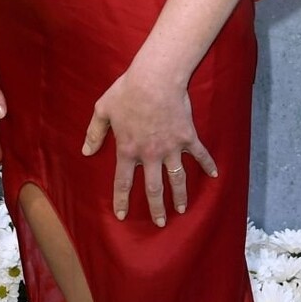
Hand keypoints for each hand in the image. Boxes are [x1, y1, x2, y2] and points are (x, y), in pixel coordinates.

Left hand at [81, 64, 217, 226]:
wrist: (155, 78)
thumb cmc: (127, 91)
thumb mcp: (103, 109)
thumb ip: (94, 133)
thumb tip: (86, 152)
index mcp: (128, 150)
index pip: (123, 182)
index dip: (122, 200)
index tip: (122, 215)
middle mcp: (150, 154)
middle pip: (153, 188)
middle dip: (156, 208)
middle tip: (160, 223)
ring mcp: (171, 147)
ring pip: (177, 179)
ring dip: (180, 196)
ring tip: (182, 209)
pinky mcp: (187, 137)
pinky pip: (200, 155)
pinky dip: (208, 165)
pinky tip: (214, 175)